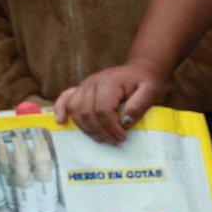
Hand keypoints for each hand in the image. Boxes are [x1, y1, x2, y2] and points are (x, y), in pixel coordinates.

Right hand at [53, 60, 169, 143]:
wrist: (140, 69)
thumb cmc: (146, 82)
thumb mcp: (151, 91)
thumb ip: (139, 105)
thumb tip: (124, 122)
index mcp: (109, 83)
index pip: (103, 110)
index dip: (111, 127)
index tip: (122, 137)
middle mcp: (92, 83)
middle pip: (87, 112)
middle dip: (100, 131)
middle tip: (115, 141)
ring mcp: (84, 85)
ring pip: (76, 109)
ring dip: (86, 127)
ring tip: (102, 138)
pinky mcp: (81, 88)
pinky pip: (65, 98)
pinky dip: (61, 109)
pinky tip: (61, 121)